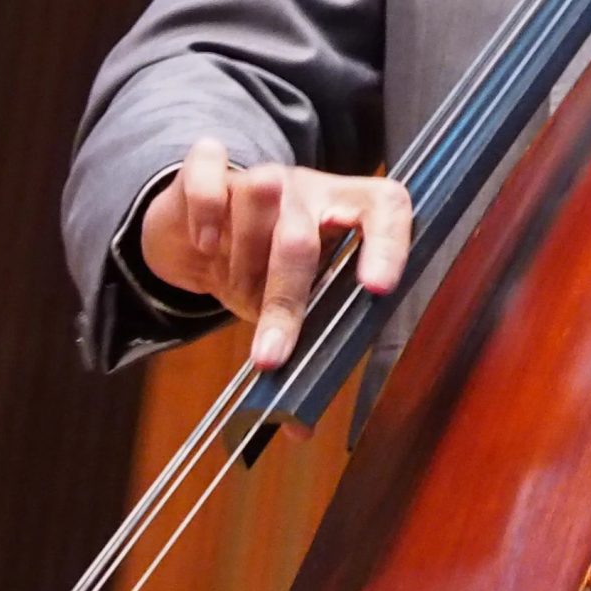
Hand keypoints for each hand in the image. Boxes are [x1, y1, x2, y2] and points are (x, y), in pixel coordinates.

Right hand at [139, 140, 413, 368]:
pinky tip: (204, 245)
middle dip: (284, 303)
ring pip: (258, 197)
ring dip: (239, 259)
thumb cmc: (265, 270)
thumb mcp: (294, 304)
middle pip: (303, 235)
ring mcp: (261, 170)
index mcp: (349, 212)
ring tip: (232, 287)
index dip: (389, 245)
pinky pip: (210, 171)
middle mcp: (309, 188)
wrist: (201, 228)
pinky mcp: (210, 162)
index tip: (378, 290)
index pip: (388, 209)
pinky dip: (206, 210)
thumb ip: (306, 350)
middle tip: (270, 359)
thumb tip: (298, 429)